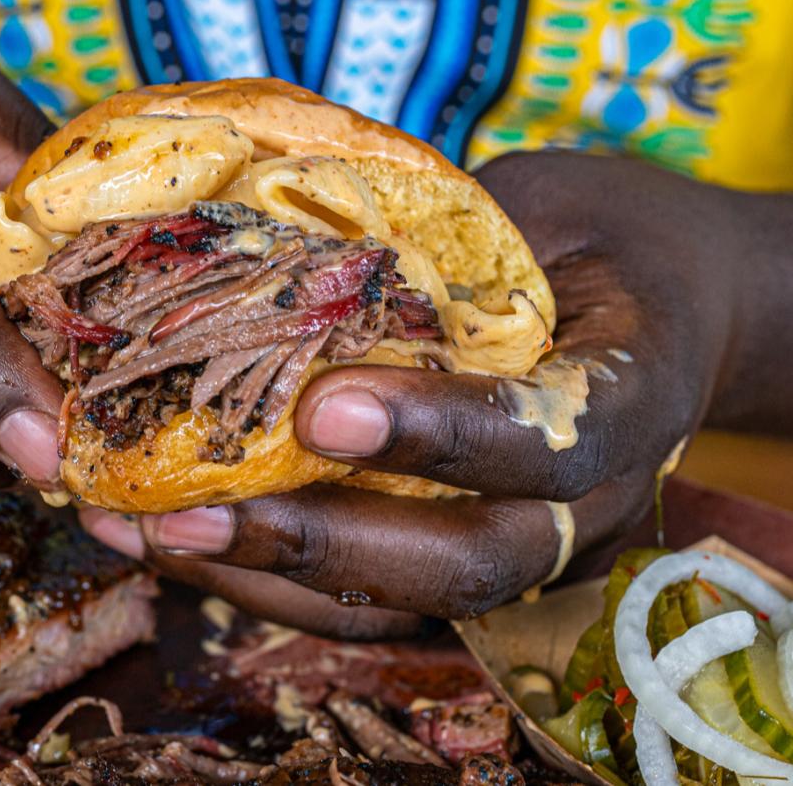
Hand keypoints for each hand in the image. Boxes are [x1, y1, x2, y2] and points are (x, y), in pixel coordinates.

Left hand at [82, 151, 792, 635]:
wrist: (659, 300)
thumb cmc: (598, 236)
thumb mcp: (545, 206)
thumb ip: (447, 238)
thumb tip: (285, 241)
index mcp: (628, 394)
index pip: (546, 440)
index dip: (438, 434)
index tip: (320, 409)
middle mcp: (587, 497)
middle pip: (471, 563)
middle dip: (325, 545)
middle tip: (194, 512)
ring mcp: (529, 540)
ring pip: (407, 603)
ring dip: (270, 579)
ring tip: (150, 536)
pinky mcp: (469, 552)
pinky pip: (372, 595)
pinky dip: (270, 576)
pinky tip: (174, 538)